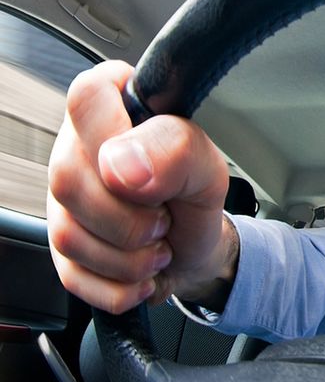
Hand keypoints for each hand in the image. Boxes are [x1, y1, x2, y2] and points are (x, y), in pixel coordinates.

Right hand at [46, 60, 236, 313]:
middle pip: (68, 179)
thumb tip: (122, 167)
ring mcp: (62, 202)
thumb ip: (175, 150)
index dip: (118, 139)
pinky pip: (75, 276)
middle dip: (132, 215)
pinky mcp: (60, 250)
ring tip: (158, 243)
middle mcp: (75, 151)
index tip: (151, 172)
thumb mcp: (208, 167)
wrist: (197, 248)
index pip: (89, 96)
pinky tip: (142, 270)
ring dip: (131, 256)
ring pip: (68, 234)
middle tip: (164, 217)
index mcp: (113, 112)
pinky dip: (122, 285)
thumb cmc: (196, 195)